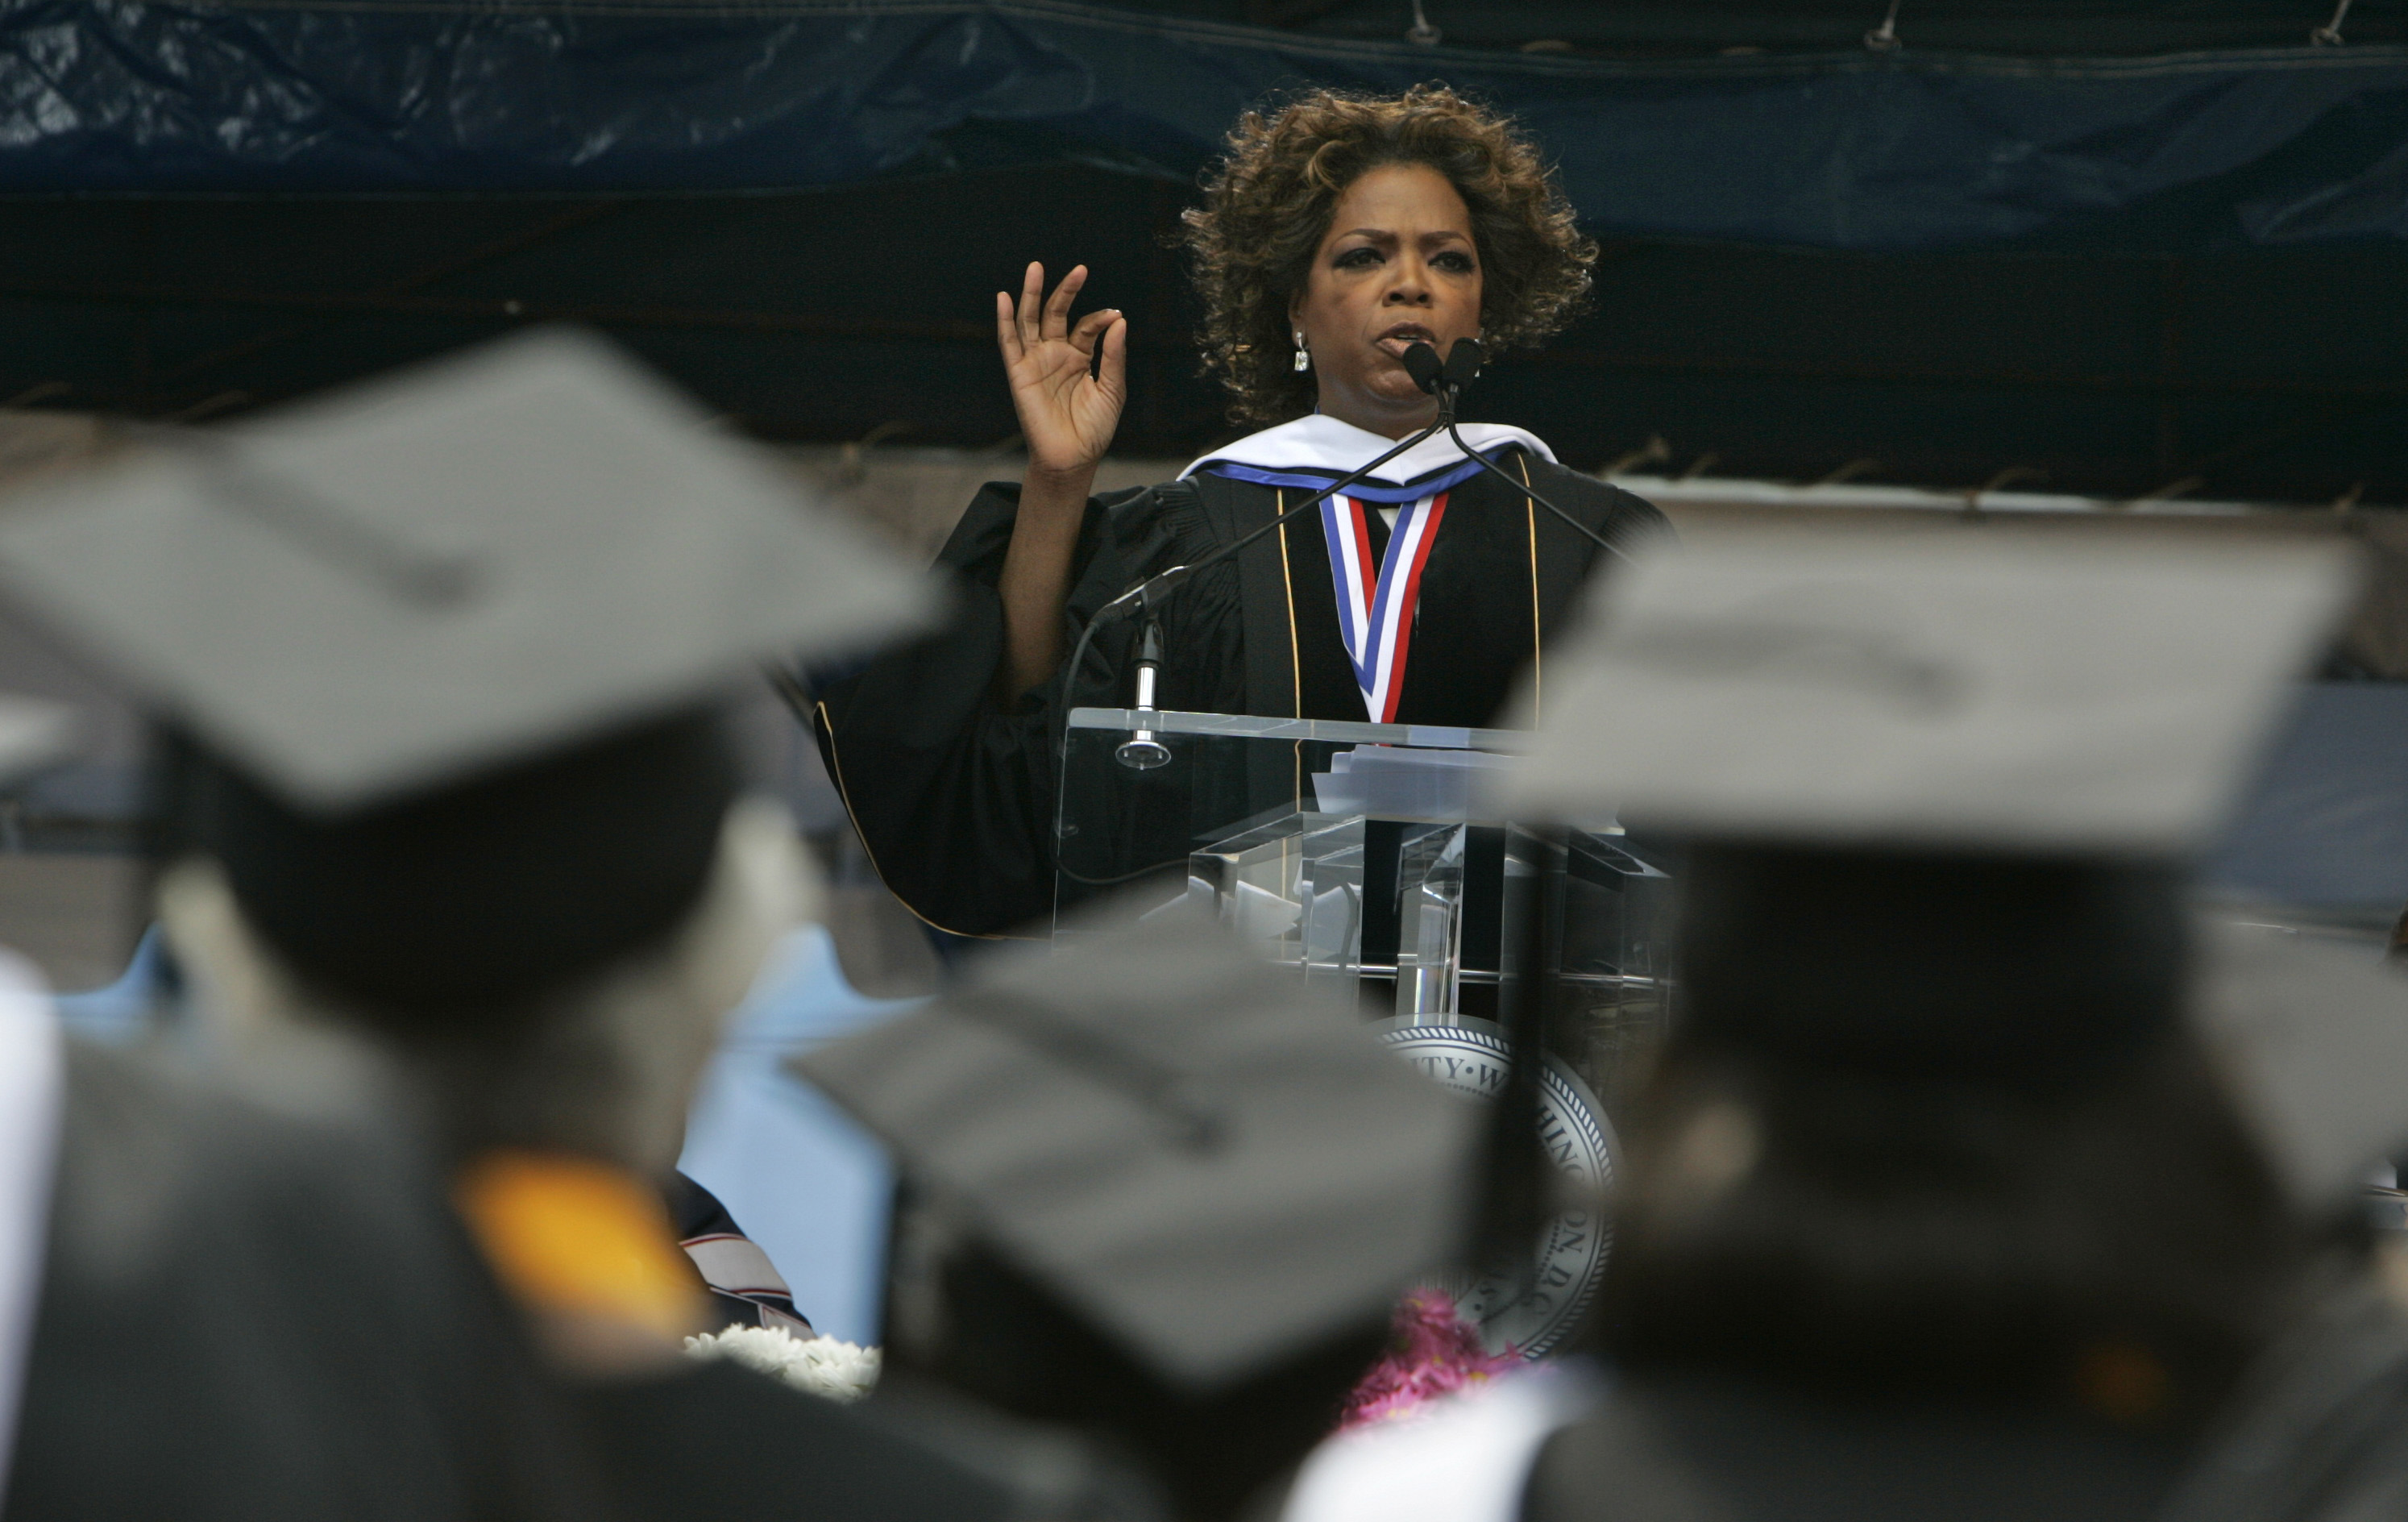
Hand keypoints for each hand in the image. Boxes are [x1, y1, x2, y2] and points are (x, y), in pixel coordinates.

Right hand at [997, 262, 1126, 482]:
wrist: (1073, 458)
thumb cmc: (1094, 429)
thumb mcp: (1112, 390)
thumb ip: (1113, 356)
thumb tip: (1119, 320)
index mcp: (1080, 357)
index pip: (1087, 326)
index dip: (1100, 318)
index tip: (1115, 315)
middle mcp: (1056, 354)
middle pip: (1057, 314)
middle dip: (1066, 291)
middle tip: (1080, 270)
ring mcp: (1036, 361)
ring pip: (1031, 321)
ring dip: (1033, 295)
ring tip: (1036, 268)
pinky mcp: (1019, 373)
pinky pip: (1009, 343)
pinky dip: (1005, 320)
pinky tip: (1004, 298)